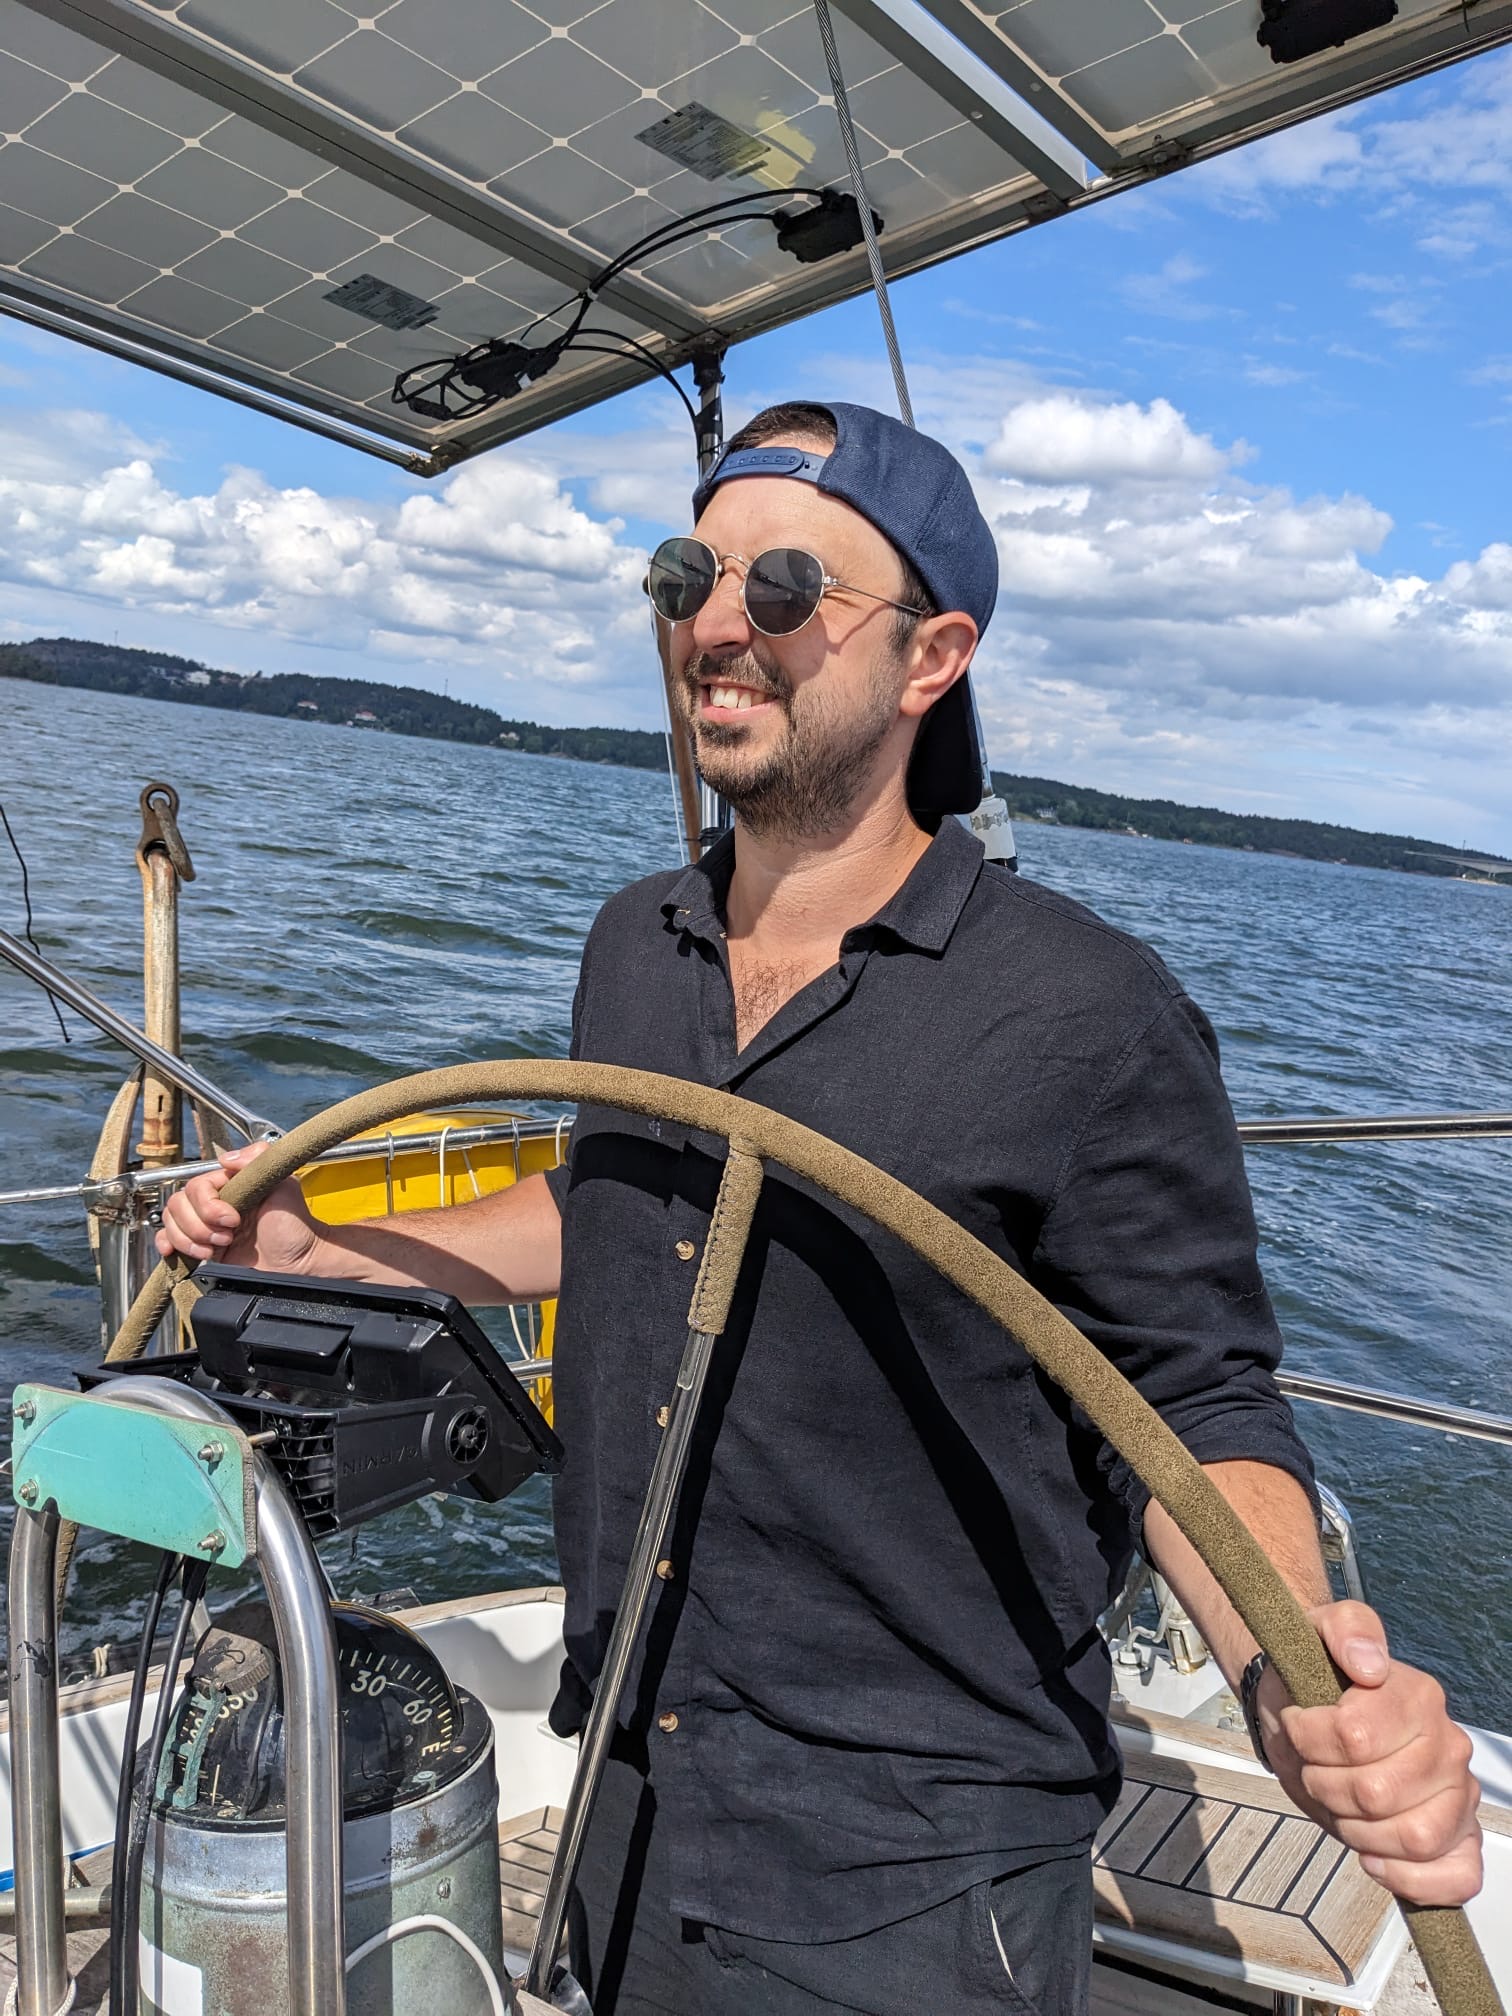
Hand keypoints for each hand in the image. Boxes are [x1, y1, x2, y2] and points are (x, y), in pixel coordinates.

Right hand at [154, 1142, 323, 1274]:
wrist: (299, 1264)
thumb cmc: (296, 1227)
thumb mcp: (284, 1185)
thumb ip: (259, 1161)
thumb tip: (227, 1158)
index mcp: (230, 1185)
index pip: (196, 1186)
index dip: (208, 1205)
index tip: (233, 1220)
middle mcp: (215, 1204)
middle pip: (178, 1205)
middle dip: (199, 1225)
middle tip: (228, 1236)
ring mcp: (206, 1226)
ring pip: (171, 1222)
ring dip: (189, 1239)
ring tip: (217, 1247)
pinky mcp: (201, 1248)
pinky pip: (169, 1241)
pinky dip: (168, 1244)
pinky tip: (179, 1251)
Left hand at [1258, 1600, 1482, 1905]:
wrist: (1313, 1713)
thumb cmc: (1316, 1678)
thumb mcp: (1317, 1632)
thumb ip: (1344, 1629)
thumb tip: (1368, 1663)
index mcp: (1420, 1697)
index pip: (1355, 1737)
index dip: (1310, 1738)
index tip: (1298, 1723)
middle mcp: (1448, 1747)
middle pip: (1376, 1794)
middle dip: (1326, 1785)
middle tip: (1317, 1768)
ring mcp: (1459, 1796)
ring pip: (1412, 1839)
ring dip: (1356, 1829)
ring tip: (1340, 1803)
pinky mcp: (1458, 1840)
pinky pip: (1457, 1878)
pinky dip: (1410, 1878)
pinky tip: (1374, 1855)